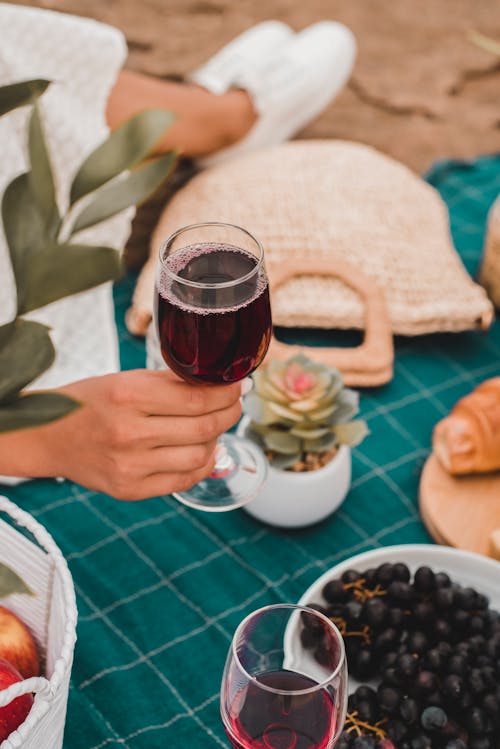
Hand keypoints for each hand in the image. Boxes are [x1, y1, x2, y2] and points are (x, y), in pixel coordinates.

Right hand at [1, 370, 242, 499]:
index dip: (227, 393)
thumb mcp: (125, 379)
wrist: (46, 437)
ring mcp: (130, 466)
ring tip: (214, 427)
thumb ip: (170, 381)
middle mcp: (130, 432)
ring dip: (216, 440)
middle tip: (235, 405)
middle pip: (204, 427)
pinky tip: (201, 451)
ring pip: (199, 456)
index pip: (198, 398)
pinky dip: (201, 465)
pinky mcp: (129, 490)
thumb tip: (217, 381)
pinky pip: (183, 481)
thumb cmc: (89, 402)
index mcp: (129, 395)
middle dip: (230, 413)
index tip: (237, 386)